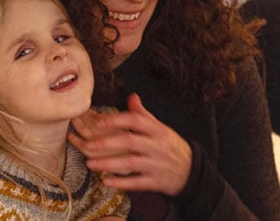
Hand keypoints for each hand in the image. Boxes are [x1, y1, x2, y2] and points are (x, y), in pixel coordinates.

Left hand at [69, 93, 192, 195]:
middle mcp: (157, 146)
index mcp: (158, 130)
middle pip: (131, 142)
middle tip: (88, 144)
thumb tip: (132, 96)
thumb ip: (144, 115)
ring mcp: (157, 164)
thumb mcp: (161, 129)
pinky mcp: (156, 182)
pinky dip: (121, 182)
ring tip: (90, 163)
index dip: (117, 120)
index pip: (137, 121)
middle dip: (107, 143)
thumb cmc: (170, 147)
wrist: (191, 170)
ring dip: (109, 164)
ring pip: (131, 163)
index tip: (98, 121)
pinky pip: (137, 183)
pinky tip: (105, 181)